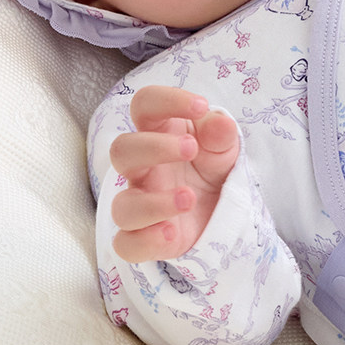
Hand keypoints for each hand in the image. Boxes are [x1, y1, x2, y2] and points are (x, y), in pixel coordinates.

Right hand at [108, 84, 239, 263]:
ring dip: (154, 203)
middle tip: (190, 148)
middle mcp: (142, 168)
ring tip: (189, 198)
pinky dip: (145, 241)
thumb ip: (221, 134)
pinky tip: (172, 231)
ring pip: (121, 205)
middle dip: (154, 147)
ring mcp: (140, 203)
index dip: (167, 100)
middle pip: (121, 150)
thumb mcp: (224, 148)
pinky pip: (126, 244)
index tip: (200, 106)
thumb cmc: (211, 169)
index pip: (144, 105)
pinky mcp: (145, 237)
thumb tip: (219, 121)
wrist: (221, 211)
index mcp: (158, 134)